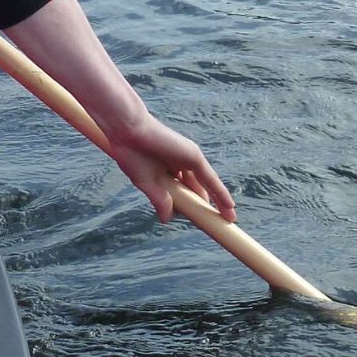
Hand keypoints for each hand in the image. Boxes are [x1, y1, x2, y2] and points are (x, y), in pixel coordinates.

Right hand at [103, 113, 236, 223]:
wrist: (128, 132)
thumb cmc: (132, 154)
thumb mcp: (147, 183)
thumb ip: (160, 200)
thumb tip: (168, 219)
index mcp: (168, 169)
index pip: (184, 191)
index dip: (191, 206)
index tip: (197, 220)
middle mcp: (181, 164)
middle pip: (196, 189)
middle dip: (203, 206)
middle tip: (213, 224)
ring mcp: (189, 159)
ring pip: (207, 186)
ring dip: (218, 203)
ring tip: (227, 221)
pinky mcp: (194, 157)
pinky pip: (211, 179)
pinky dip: (221, 194)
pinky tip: (229, 208)